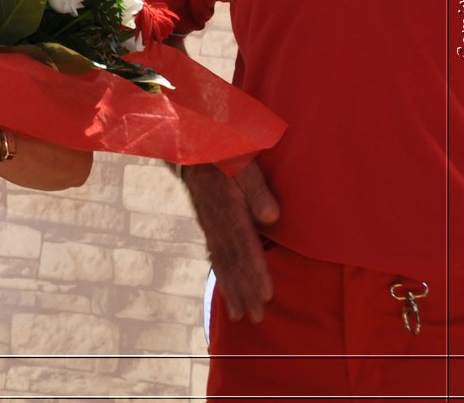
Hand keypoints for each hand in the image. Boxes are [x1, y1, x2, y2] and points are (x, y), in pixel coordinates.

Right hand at [181, 161, 278, 323]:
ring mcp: (209, 225)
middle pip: (232, 262)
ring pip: (221, 262)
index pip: (244, 246)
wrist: (190, 145)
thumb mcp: (242, 164)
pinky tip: (226, 291)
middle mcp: (216, 222)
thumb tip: (272, 218)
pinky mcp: (207, 225)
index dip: (256, 271)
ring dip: (232, 290)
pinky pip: (214, 255)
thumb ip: (257, 190)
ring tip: (241, 315)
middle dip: (245, 291)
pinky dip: (221, 276)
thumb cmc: (223, 153)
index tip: (266, 295)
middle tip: (256, 317)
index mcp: (227, 208)